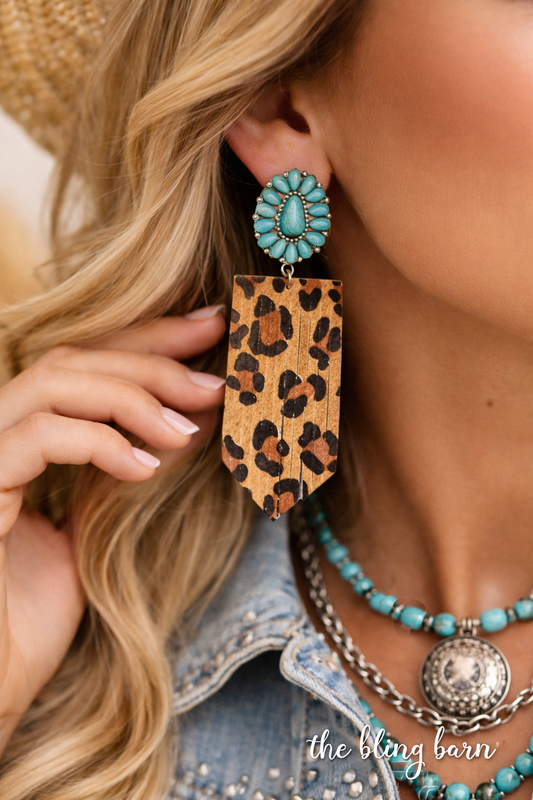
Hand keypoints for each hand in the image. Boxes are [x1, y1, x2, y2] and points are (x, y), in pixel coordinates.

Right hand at [0, 305, 225, 749]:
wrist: (0, 683)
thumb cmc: (43, 612)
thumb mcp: (102, 521)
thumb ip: (132, 461)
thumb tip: (195, 413)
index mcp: (22, 436)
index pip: (87, 361)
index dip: (149, 337)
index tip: (213, 326)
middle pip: (73, 358)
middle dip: (153, 359)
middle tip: (216, 379)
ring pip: (54, 382)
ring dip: (134, 395)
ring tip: (189, 430)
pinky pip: (39, 436)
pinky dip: (101, 440)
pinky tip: (147, 468)